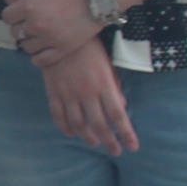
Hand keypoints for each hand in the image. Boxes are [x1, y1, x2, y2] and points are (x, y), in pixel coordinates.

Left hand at [0, 0, 102, 66]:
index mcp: (29, 5)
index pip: (7, 18)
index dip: (12, 14)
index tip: (21, 12)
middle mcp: (36, 24)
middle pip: (15, 33)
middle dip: (20, 27)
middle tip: (31, 22)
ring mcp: (49, 38)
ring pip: (26, 47)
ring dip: (29, 41)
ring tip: (39, 33)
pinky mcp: (62, 49)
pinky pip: (41, 60)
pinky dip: (38, 57)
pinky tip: (43, 48)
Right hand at [38, 40, 138, 154]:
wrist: (60, 33)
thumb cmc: (90, 47)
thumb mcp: (108, 64)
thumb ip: (114, 86)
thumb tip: (122, 105)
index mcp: (104, 84)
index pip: (118, 115)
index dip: (126, 133)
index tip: (133, 147)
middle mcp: (87, 93)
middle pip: (100, 124)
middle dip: (109, 141)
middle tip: (116, 152)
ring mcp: (68, 93)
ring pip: (79, 124)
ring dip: (88, 137)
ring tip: (95, 143)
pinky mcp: (54, 91)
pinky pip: (59, 115)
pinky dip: (65, 127)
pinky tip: (72, 133)